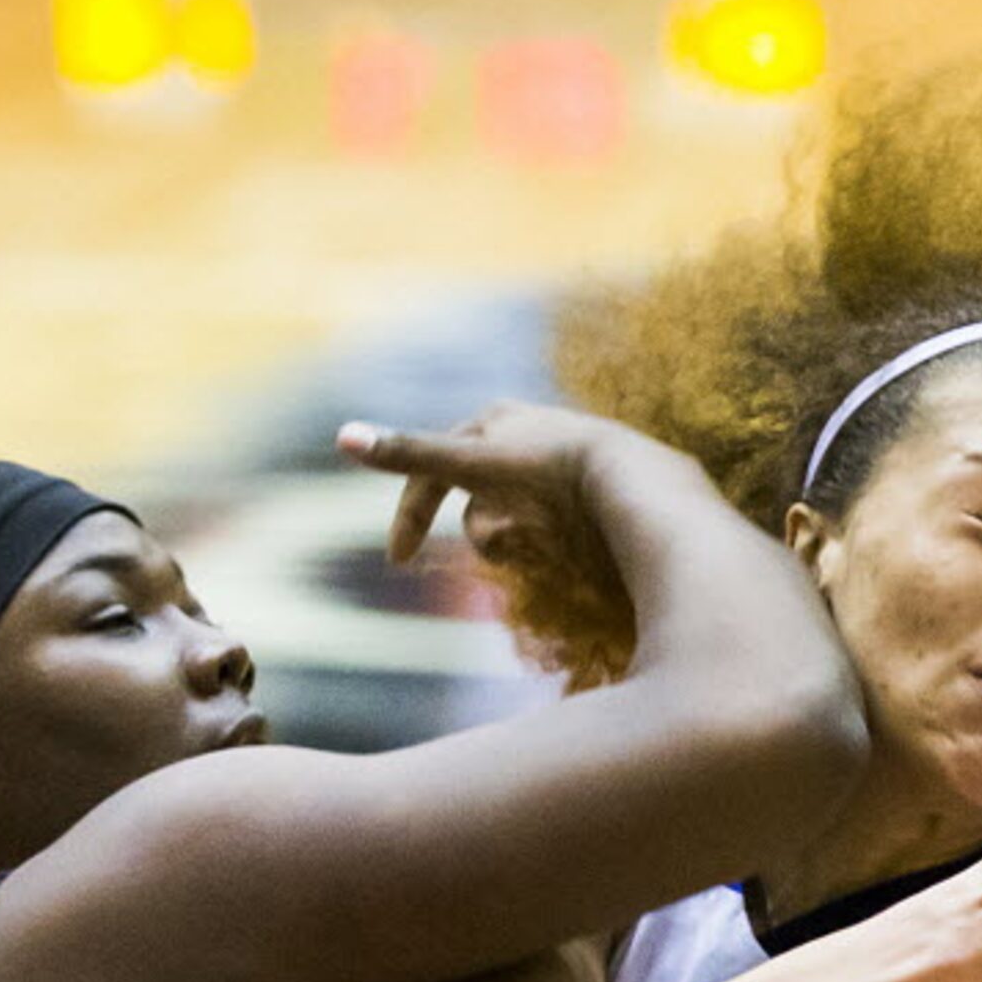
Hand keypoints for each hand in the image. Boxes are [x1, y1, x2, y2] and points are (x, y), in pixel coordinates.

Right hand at [336, 402, 679, 565]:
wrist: (639, 484)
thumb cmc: (551, 470)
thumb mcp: (474, 463)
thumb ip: (412, 453)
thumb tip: (343, 436)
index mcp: (495, 420)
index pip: (434, 469)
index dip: (413, 514)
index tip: (399, 562)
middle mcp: (525, 434)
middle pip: (474, 501)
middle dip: (485, 531)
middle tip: (516, 543)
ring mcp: (560, 464)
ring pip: (511, 519)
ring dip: (519, 541)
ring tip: (555, 540)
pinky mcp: (590, 494)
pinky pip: (550, 530)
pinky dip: (551, 545)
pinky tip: (576, 545)